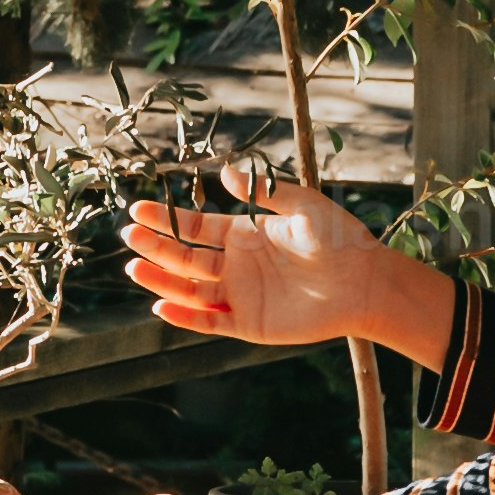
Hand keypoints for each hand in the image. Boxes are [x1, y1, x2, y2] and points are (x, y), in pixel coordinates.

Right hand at [125, 170, 436, 357]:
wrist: (366, 283)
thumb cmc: (339, 239)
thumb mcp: (302, 205)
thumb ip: (263, 192)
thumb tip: (226, 171)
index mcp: (245, 234)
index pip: (195, 227)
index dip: (167, 219)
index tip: (139, 209)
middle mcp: (237, 265)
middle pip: (185, 257)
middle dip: (156, 246)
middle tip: (128, 235)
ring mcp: (241, 294)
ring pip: (190, 288)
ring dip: (161, 280)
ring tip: (134, 269)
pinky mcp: (249, 323)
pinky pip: (209, 321)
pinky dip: (185, 316)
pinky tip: (162, 305)